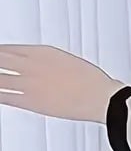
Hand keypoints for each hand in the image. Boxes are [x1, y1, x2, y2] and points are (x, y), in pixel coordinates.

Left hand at [0, 45, 124, 123]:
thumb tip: (46, 66)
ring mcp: (29, 82)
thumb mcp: (69, 62)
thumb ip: (51, 62)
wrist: (100, 97)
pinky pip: (3, 97)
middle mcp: (32, 64)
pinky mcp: (30, 101)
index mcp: (42, 52)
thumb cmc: (92, 82)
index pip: (8, 49)